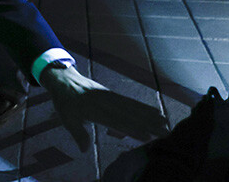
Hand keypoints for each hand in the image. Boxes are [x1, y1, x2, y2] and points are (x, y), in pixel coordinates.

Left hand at [41, 65, 168, 151]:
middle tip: (165, 132)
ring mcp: (110, 97)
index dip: (131, 129)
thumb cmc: (65, 102)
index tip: (146, 136)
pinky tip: (155, 111)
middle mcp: (105, 102)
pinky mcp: (113, 94)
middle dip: (148, 124)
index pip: (115, 121)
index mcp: (94, 109)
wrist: (63, 78)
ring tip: (165, 122)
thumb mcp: (66, 118)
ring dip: (149, 115)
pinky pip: (129, 101)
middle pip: (129, 114)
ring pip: (132, 107)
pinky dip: (143, 106)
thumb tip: (84, 150)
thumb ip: (77, 133)